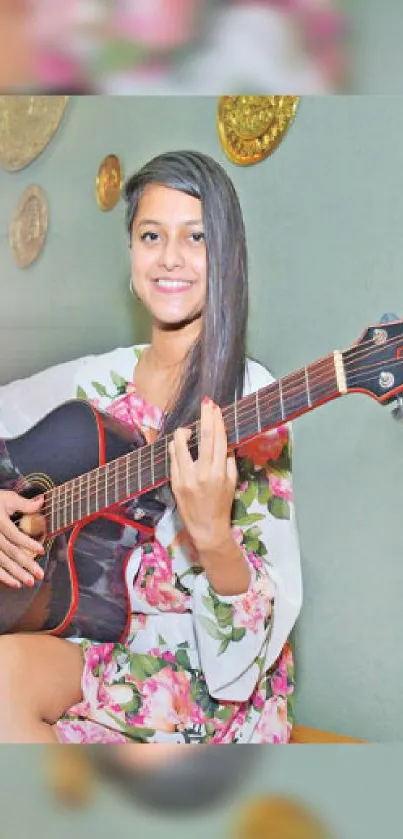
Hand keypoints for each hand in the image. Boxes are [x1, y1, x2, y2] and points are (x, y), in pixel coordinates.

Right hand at [0, 490, 45, 587]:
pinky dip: (3, 577)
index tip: (41, 551)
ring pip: (2, 561)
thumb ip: (24, 504)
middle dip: (26, 564)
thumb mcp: (7, 498)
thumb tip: (42, 501)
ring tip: (30, 582)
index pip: (14, 535)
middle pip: (10, 551)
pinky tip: (15, 584)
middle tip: (40, 574)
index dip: (27, 543)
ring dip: (16, 573)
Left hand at [169, 399, 249, 594]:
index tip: (215, 408)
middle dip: (205, 418)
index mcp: (219, 472)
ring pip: (182, 446)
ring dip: (185, 432)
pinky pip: (173, 458)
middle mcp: (202, 473)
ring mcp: (186, 477)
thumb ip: (229, 462)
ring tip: (189, 428)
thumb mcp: (232, 483)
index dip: (217, 421)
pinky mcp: (175, 483)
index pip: (218, 440)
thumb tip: (224, 443)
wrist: (207, 529)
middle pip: (204, 438)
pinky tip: (179, 443)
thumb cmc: (222, 506)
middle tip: (206, 404)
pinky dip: (176, 448)